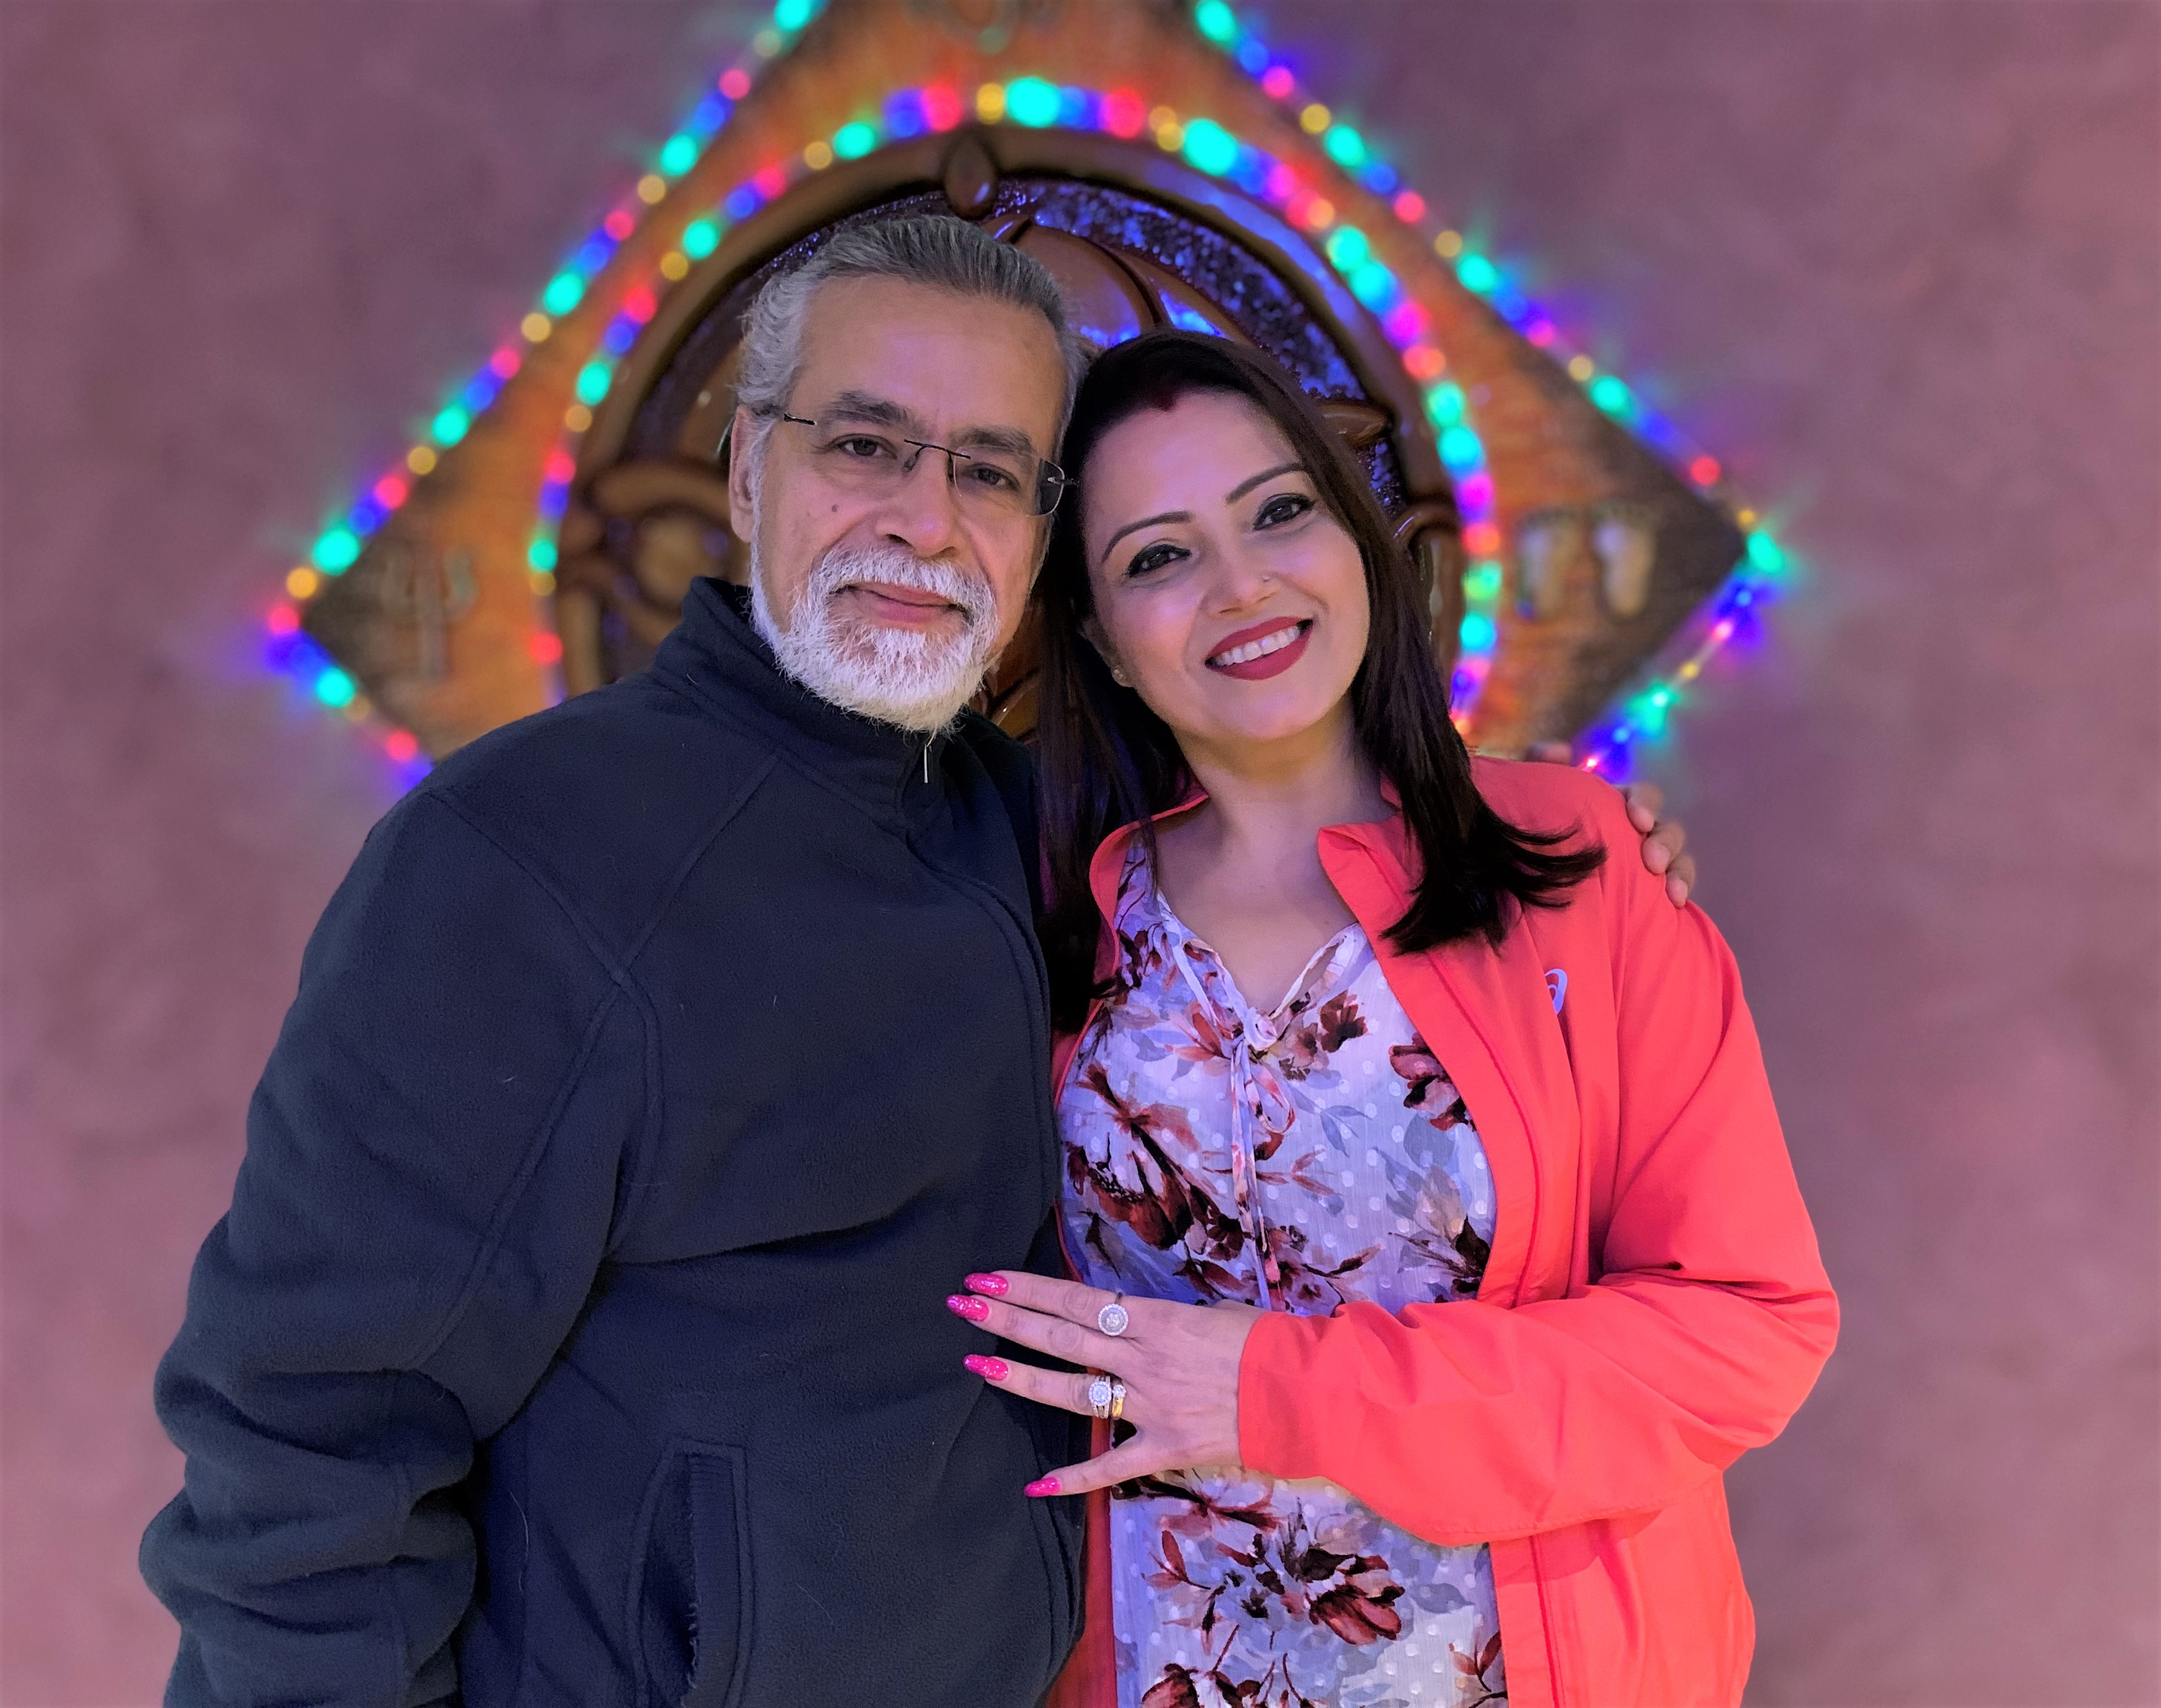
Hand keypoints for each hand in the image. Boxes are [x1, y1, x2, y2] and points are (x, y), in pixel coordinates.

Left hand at [947, 1271, 1263, 1497]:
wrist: (1307, 1391)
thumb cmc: (1266, 1342)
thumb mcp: (1210, 1313)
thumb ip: (1163, 1322)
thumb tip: (1133, 1323)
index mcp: (1154, 1319)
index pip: (1076, 1299)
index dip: (1028, 1289)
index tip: (987, 1277)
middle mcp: (1143, 1359)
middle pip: (1061, 1336)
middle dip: (1007, 1319)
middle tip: (961, 1304)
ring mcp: (1149, 1406)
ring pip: (1071, 1390)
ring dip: (1020, 1377)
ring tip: (975, 1362)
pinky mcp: (1165, 1448)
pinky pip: (1110, 1466)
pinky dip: (1073, 1479)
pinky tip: (1035, 1486)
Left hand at [1527, 741, 1694, 904]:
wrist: (1530, 872)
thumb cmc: (1539, 827)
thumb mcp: (1533, 795)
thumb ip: (1539, 765)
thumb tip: (1560, 750)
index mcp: (1618, 806)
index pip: (1643, 797)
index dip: (1645, 803)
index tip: (1637, 819)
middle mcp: (1638, 832)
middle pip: (1666, 829)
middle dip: (1665, 842)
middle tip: (1652, 861)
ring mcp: (1647, 862)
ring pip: (1677, 860)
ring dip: (1679, 872)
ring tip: (1671, 892)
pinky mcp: (1650, 891)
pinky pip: (1674, 890)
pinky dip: (1679, 892)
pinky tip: (1675, 905)